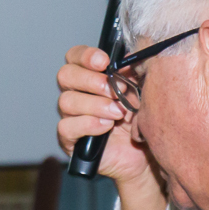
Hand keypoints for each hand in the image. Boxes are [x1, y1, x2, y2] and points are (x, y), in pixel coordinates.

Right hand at [57, 45, 154, 184]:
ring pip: (66, 101)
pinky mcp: (69, 139)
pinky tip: (106, 126)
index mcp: (90, 76)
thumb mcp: (140, 91)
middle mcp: (75, 93)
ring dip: (94, 104)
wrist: (143, 154)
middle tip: (113, 90)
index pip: (75, 57)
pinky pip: (66, 127)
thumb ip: (132, 73)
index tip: (105, 62)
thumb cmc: (138, 119)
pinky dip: (88, 124)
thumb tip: (126, 60)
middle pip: (65, 75)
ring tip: (117, 113)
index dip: (86, 55)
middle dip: (91, 80)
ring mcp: (70, 116)